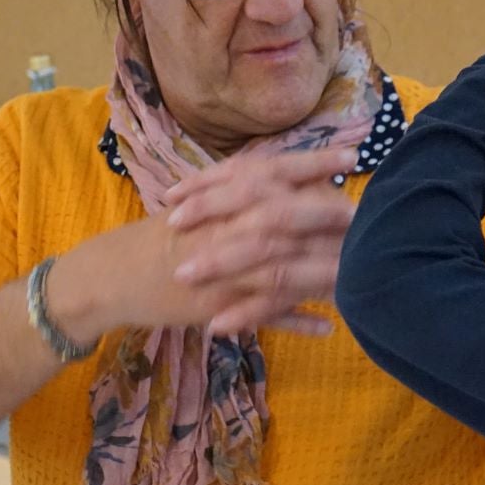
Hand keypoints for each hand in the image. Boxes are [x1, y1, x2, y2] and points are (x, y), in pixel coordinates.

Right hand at [51, 149, 357, 340]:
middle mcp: (226, 228)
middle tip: (370, 209)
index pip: (272, 172)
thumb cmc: (161, 237)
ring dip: (323, 270)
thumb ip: (242, 192)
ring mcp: (224, 269)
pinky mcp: (218, 306)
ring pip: (281, 267)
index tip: (351, 156)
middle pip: (285, 215)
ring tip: (363, 271)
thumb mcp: (202, 205)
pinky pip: (263, 315)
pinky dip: (296, 322)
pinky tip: (328, 329)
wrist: (114, 275)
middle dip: (330, 212)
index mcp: (223, 200)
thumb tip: (286, 175)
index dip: (313, 163)